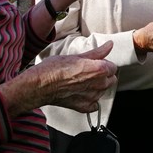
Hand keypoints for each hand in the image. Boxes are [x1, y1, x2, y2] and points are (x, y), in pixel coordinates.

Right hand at [0, 42, 117, 116]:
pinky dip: (90, 100)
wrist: (39, 86)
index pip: (112, 67)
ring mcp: (93, 97)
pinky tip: (80, 93)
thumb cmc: (55, 68)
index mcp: (100, 69)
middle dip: (103, 76)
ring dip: (96, 87)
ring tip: (81, 82)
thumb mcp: (77, 56)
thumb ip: (97, 52)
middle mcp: (99, 84)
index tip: (93, 64)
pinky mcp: (85, 107)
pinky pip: (95, 104)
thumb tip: (110, 44)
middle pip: (110, 79)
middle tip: (87, 73)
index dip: (103, 64)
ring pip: (103, 91)